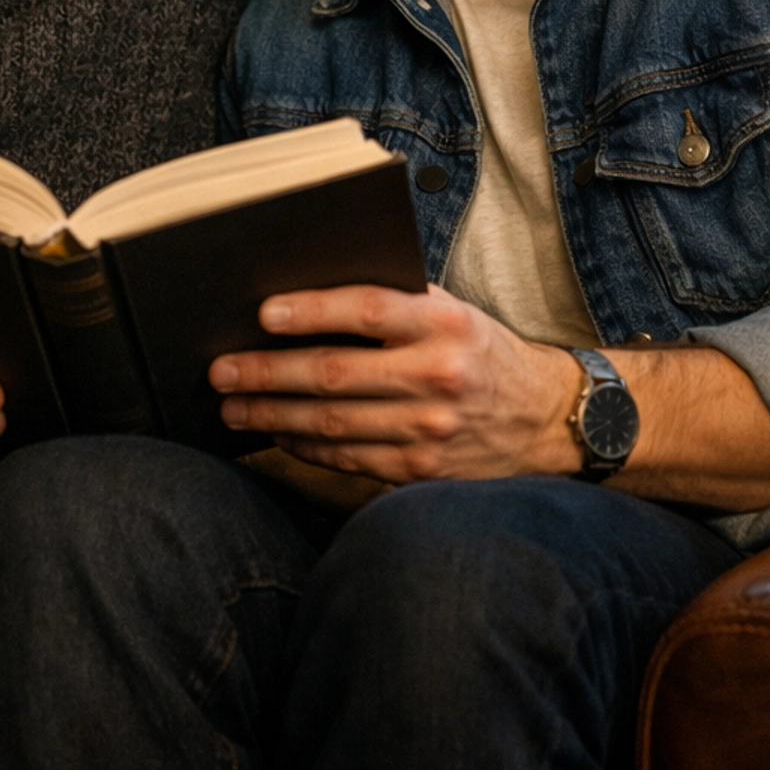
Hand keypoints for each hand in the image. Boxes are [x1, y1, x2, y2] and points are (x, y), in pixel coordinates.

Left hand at [209, 283, 578, 483]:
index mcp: (444, 323)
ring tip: (233, 407)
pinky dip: (307, 446)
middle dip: (267, 373)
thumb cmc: (484, 352)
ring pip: (333, 423)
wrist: (549, 418)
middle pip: (334, 374)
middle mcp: (438, 375)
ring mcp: (429, 429)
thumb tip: (308, 299)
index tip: (263, 314)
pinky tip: (278, 434)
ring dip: (274, 416)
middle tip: (221, 371)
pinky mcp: (422, 469)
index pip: (366, 310)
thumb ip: (396, 304)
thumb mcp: (453, 312)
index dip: (310, 311)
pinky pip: (349, 458)